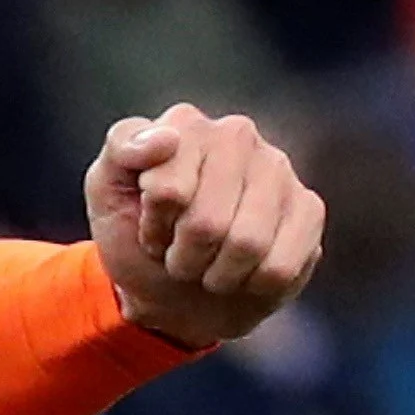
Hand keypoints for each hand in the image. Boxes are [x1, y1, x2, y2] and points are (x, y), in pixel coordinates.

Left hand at [87, 107, 323, 350]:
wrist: (170, 291)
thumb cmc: (137, 238)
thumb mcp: (106, 194)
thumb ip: (121, 152)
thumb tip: (164, 139)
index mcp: (185, 124)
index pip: (168, 190)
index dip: (154, 227)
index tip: (151, 227)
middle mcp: (237, 135)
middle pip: (208, 222)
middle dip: (185, 255)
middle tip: (179, 252)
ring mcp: (278, 169)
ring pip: (247, 244)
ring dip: (217, 273)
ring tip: (208, 263)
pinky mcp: (308, 209)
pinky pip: (280, 265)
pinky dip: (252, 285)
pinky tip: (243, 272)